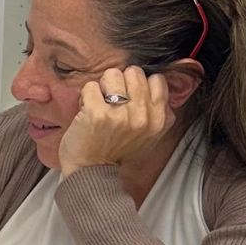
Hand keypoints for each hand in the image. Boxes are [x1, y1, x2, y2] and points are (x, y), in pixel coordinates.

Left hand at [57, 66, 172, 173]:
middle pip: (134, 72)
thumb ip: (159, 112)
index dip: (140, 85)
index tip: (130, 98)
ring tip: (100, 105)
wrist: (90, 172)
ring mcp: (119, 115)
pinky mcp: (96, 114)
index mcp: (158, 120)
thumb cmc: (117, 151)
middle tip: (112, 102)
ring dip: (103, 87)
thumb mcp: (149, 136)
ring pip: (113, 74)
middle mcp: (142, 117)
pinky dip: (85, 96)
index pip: (157, 80)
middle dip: (121, 82)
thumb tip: (159, 82)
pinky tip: (87, 111)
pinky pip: (90, 86)